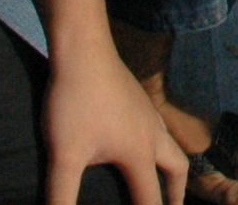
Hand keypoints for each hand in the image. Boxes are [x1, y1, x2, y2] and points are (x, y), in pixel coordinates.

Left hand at [44, 37, 187, 204]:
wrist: (82, 48)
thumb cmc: (75, 101)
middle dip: (174, 194)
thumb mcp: (64, 155)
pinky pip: (158, 126)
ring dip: (170, 166)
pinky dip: (157, 142)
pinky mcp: (136, 96)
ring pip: (170, 144)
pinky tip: (136, 138)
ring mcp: (146, 111)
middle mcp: (152, 133)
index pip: (151, 200)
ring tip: (160, 177)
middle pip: (177, 169)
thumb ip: (61, 196)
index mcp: (139, 154)